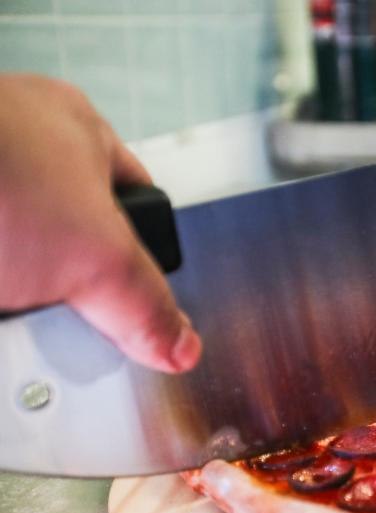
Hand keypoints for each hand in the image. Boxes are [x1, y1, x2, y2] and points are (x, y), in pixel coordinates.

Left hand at [0, 74, 201, 372]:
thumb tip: (179, 344)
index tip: (145, 297)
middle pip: (74, 239)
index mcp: (73, 127)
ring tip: (21, 320)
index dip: (148, 251)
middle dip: (75, 286)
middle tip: (75, 313)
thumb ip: (146, 303)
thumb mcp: (95, 255)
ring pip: (21, 267)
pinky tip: (0, 322)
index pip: (138, 198)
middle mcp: (16, 150)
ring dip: (24, 304)